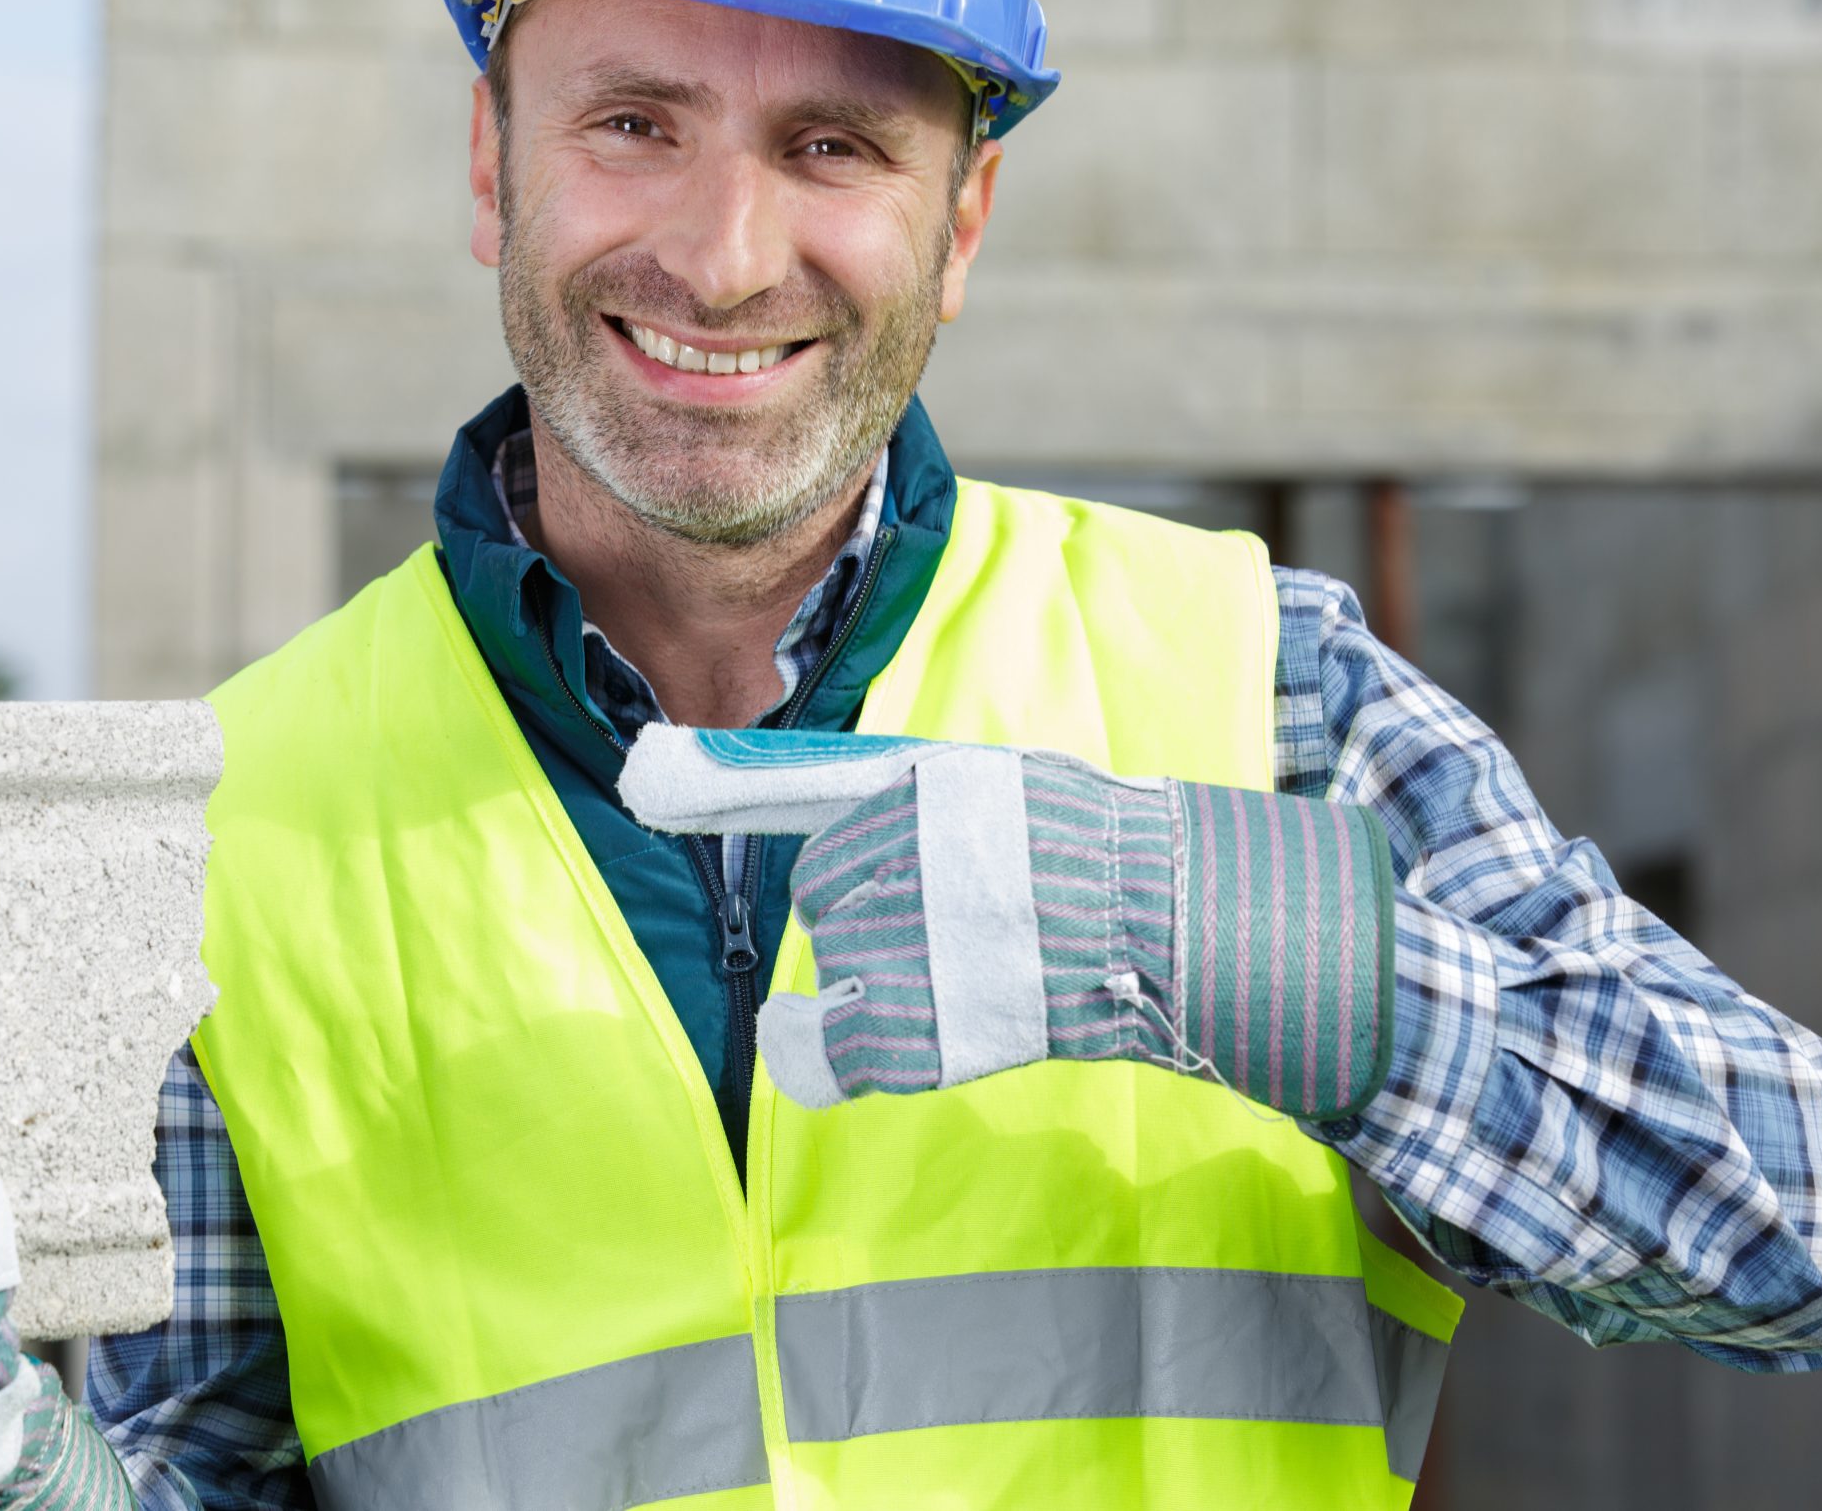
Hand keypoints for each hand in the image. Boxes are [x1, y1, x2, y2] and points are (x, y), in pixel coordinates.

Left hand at [621, 725, 1397, 1120]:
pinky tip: (835, 1038)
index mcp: (916, 785)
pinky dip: (822, 1046)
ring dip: (877, 972)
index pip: (784, 782)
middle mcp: (896, 854)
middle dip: (864, 907)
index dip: (705, 781)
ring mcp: (901, 941)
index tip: (646, 776)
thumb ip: (898, 788)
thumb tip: (794, 787)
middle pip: (822, 890)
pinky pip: (829, 1043)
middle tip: (947, 921)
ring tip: (963, 970)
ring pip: (835, 959)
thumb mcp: (994, 783)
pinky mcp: (912, 1024)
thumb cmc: (1095, 853)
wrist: (1175, 928)